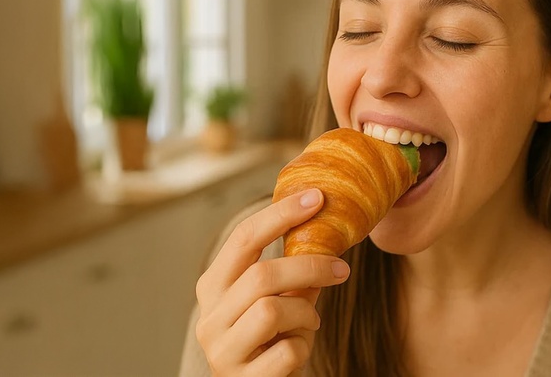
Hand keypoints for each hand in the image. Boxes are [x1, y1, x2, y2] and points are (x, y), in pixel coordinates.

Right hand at [194, 189, 349, 375]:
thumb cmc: (269, 340)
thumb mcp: (274, 301)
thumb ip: (289, 273)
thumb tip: (324, 227)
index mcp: (213, 287)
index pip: (243, 237)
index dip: (281, 214)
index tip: (317, 197)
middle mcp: (209, 317)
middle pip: (262, 274)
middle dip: (310, 267)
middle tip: (342, 269)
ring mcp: (222, 351)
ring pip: (272, 310)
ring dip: (305, 313)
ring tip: (308, 322)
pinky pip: (288, 351)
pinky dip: (304, 348)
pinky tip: (296, 352)